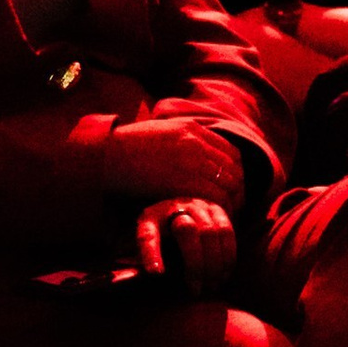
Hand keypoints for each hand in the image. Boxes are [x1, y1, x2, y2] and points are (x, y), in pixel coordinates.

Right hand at [104, 117, 245, 208]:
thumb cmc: (131, 146)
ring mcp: (190, 161)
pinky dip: (219, 209)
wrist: (109, 155)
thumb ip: (186, 138)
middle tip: (233, 206)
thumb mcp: (163, 131)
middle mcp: (196, 143)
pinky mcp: (182, 181)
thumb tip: (202, 152)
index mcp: (193, 129)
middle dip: (237, 190)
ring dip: (231, 202)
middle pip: (233, 170)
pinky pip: (215, 197)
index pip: (231, 152)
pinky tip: (213, 217)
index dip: (236, 173)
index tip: (233, 188)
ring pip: (228, 184)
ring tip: (224, 215)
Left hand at [132, 197, 237, 293]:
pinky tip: (224, 275)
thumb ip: (139, 264)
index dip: (151, 254)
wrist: (179, 212)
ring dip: (214, 264)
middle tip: (196, 290)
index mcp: (149, 219)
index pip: (147, 235)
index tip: (156, 274)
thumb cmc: (161, 239)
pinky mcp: (216, 210)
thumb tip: (131, 281)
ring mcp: (196, 206)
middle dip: (194, 264)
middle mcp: (173, 207)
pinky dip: (228, 257)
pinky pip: (227, 233)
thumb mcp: (145, 248)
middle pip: (186, 230)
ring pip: (210, 232)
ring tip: (212, 286)